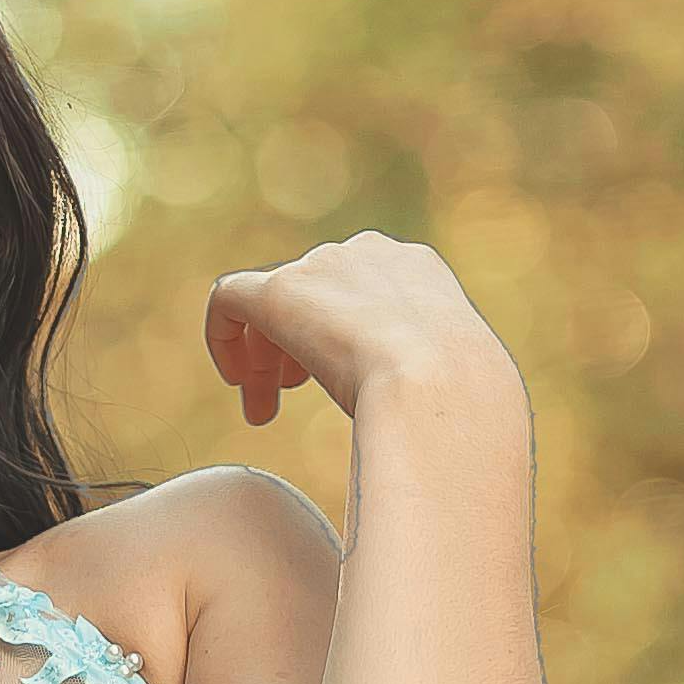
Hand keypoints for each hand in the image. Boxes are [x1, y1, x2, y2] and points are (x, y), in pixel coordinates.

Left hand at [201, 229, 520, 434]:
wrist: (442, 391)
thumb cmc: (461, 410)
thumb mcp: (452, 389)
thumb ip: (428, 386)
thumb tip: (429, 427)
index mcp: (417, 270)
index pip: (359, 293)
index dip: (338, 338)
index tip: (337, 386)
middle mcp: (368, 255)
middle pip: (312, 296)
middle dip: (295, 350)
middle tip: (283, 403)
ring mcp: (323, 268)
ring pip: (273, 306)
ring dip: (265, 358)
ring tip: (263, 412)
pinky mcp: (278, 292)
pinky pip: (229, 298)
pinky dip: (222, 338)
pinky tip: (236, 383)